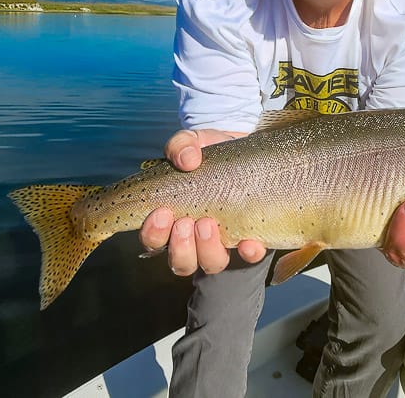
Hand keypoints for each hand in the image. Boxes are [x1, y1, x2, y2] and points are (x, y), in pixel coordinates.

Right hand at [138, 128, 266, 275]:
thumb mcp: (194, 141)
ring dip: (207, 249)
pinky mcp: (250, 239)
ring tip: (209, 224)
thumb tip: (187, 160)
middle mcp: (195, 239)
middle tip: (185, 222)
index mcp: (172, 220)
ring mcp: (223, 242)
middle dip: (180, 246)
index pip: (154, 241)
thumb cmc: (212, 153)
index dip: (153, 234)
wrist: (249, 152)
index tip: (161, 212)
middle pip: (180, 262)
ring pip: (211, 264)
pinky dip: (248, 252)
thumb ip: (182, 144)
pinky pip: (250, 256)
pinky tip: (249, 242)